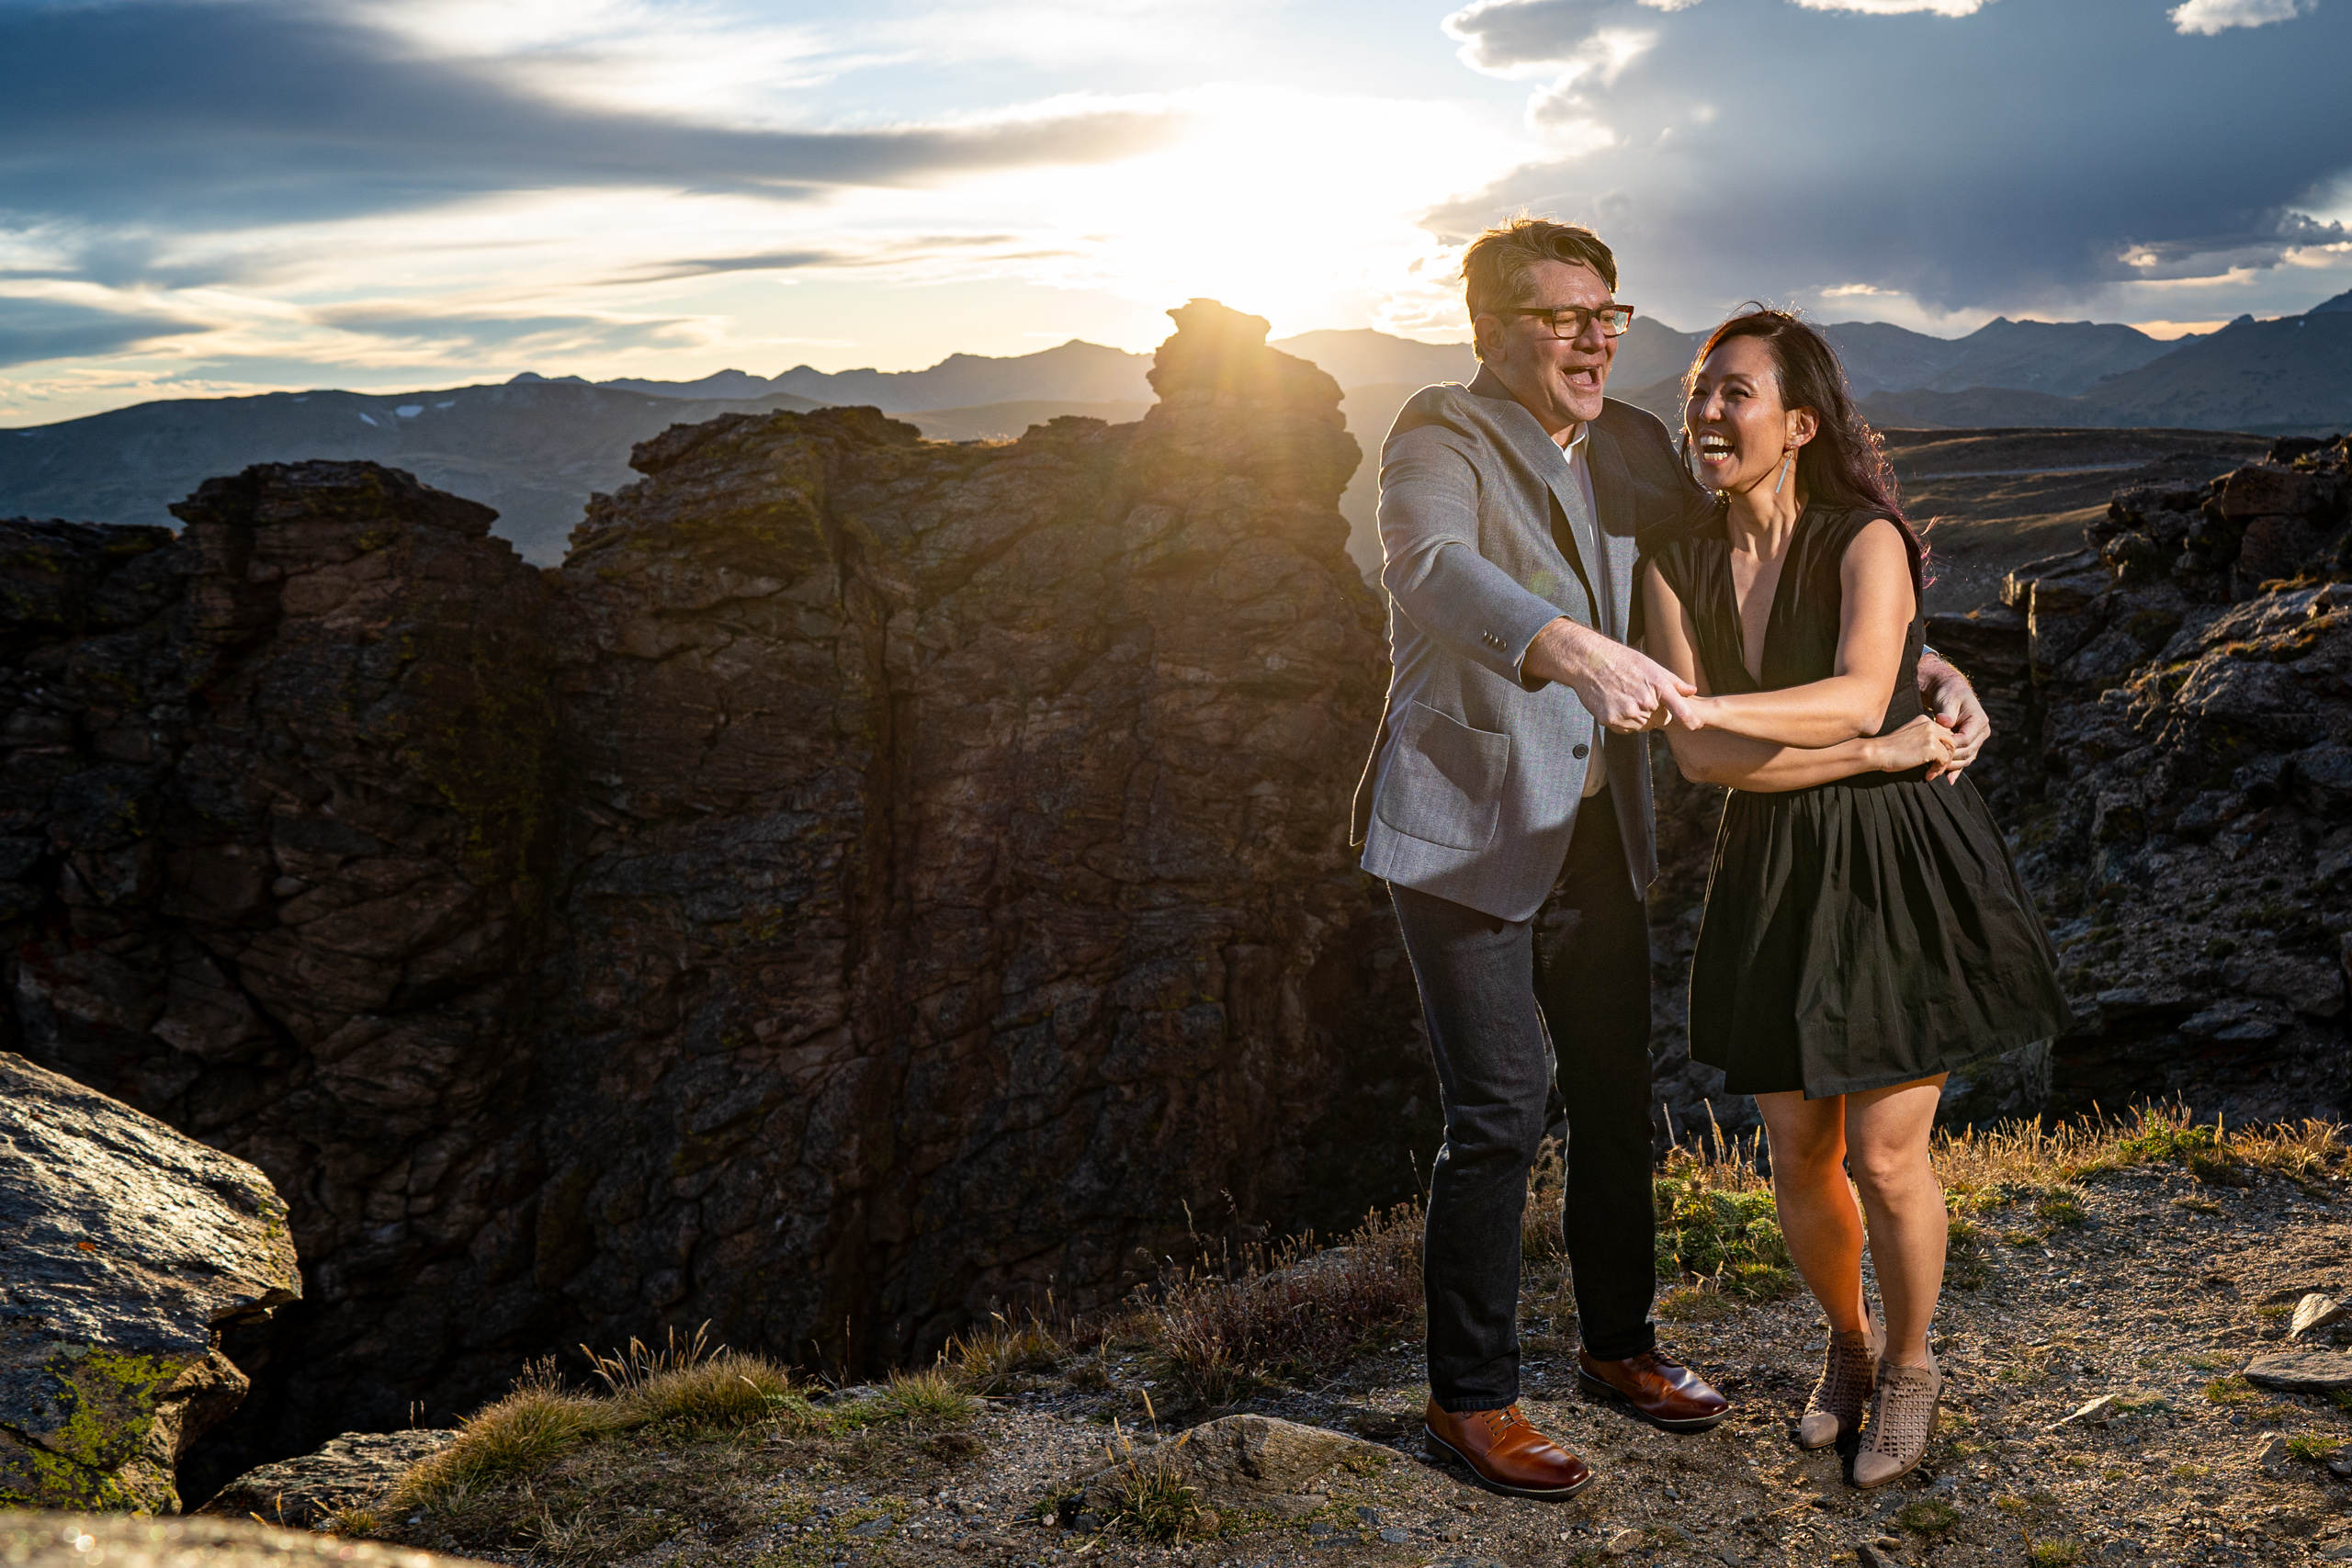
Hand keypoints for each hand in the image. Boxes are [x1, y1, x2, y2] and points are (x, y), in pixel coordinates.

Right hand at [1522, 617, 1699, 732]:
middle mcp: (1644, 701)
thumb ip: (1674, 682)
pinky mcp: (1611, 720)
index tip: (1695, 726)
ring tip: (1627, 698)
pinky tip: (1617, 704)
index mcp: (1658, 685)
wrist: (1590, 661)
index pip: (1679, 710)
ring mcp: (1627, 712)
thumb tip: (1692, 691)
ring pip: (1643, 727)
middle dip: (1656, 713)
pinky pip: (1626, 729)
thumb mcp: (1651, 666)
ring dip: (1640, 718)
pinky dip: (1624, 722)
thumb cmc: (1623, 661)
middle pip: (1660, 720)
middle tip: (1642, 697)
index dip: (1689, 720)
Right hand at [1876, 714, 1957, 772]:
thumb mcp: (1911, 737)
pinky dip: (1938, 771)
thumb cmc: (1890, 749)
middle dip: (1947, 757)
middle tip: (1936, 769)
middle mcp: (1930, 724)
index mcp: (1925, 720)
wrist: (1877, 752)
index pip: (1944, 734)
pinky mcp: (1931, 747)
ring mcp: (1931, 735)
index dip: (1943, 749)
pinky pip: (1945, 761)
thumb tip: (1942, 751)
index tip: (1934, 761)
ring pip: (1950, 752)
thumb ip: (1925, 738)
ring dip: (1943, 765)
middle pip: (1951, 742)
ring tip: (1931, 773)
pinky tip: (1927, 775)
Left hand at [1918, 655, 1986, 781]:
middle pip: (1968, 752)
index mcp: (1979, 721)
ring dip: (1953, 767)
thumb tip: (1944, 722)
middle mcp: (1982, 732)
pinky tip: (1948, 780)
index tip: (1935, 753)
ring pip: (1967, 758)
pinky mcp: (1970, 744)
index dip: (1952, 748)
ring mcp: (1977, 739)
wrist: (1950, 691)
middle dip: (1951, 760)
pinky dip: (1957, 768)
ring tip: (1936, 773)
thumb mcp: (1947, 700)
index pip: (1966, 740)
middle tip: (1933, 767)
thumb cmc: (1948, 694)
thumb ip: (1946, 712)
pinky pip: (1964, 758)